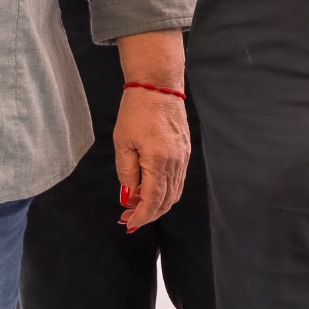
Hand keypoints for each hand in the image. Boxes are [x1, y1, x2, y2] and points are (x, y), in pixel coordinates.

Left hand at [113, 88, 189, 231]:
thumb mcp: (123, 143)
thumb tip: (129, 196)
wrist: (158, 85)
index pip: (153, 201)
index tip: (128, 222)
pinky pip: (178, 179)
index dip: (141, 216)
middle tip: (130, 216)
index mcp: (159, 162)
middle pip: (167, 201)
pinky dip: (166, 189)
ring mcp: (184, 157)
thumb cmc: (136, 110)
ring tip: (138, 203)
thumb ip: (126, 173)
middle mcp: (176, 163)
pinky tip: (150, 187)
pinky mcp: (186, 150)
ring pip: (175, 192)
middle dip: (149, 213)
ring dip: (158, 203)